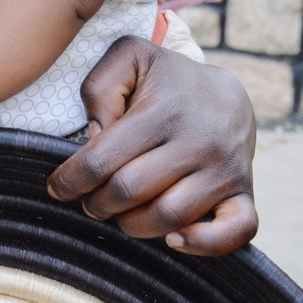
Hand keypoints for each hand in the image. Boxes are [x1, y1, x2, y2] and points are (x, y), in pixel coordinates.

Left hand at [46, 37, 257, 255]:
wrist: (227, 92)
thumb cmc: (166, 78)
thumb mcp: (128, 57)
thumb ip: (100, 87)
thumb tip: (96, 136)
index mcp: (162, 112)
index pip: (103, 159)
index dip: (72, 180)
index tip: (56, 188)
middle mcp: (197, 142)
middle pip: (131, 192)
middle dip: (97, 203)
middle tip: (88, 200)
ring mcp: (225, 171)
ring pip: (169, 217)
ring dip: (133, 224)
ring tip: (118, 212)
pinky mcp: (245, 193)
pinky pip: (236, 232)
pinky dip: (203, 244)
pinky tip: (173, 239)